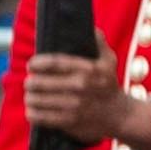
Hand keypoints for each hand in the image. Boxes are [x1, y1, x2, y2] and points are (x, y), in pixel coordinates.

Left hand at [21, 51, 150, 149]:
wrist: (120, 116)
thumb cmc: (109, 85)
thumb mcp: (109, 61)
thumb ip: (98, 42)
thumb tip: (90, 27)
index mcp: (86, 70)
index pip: (52, 63)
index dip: (36, 63)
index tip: (32, 65)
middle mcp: (78, 87)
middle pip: (37, 82)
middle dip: (31, 82)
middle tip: (32, 82)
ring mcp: (72, 106)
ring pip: (34, 100)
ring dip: (30, 97)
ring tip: (33, 95)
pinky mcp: (68, 122)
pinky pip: (38, 117)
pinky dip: (32, 113)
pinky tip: (35, 109)